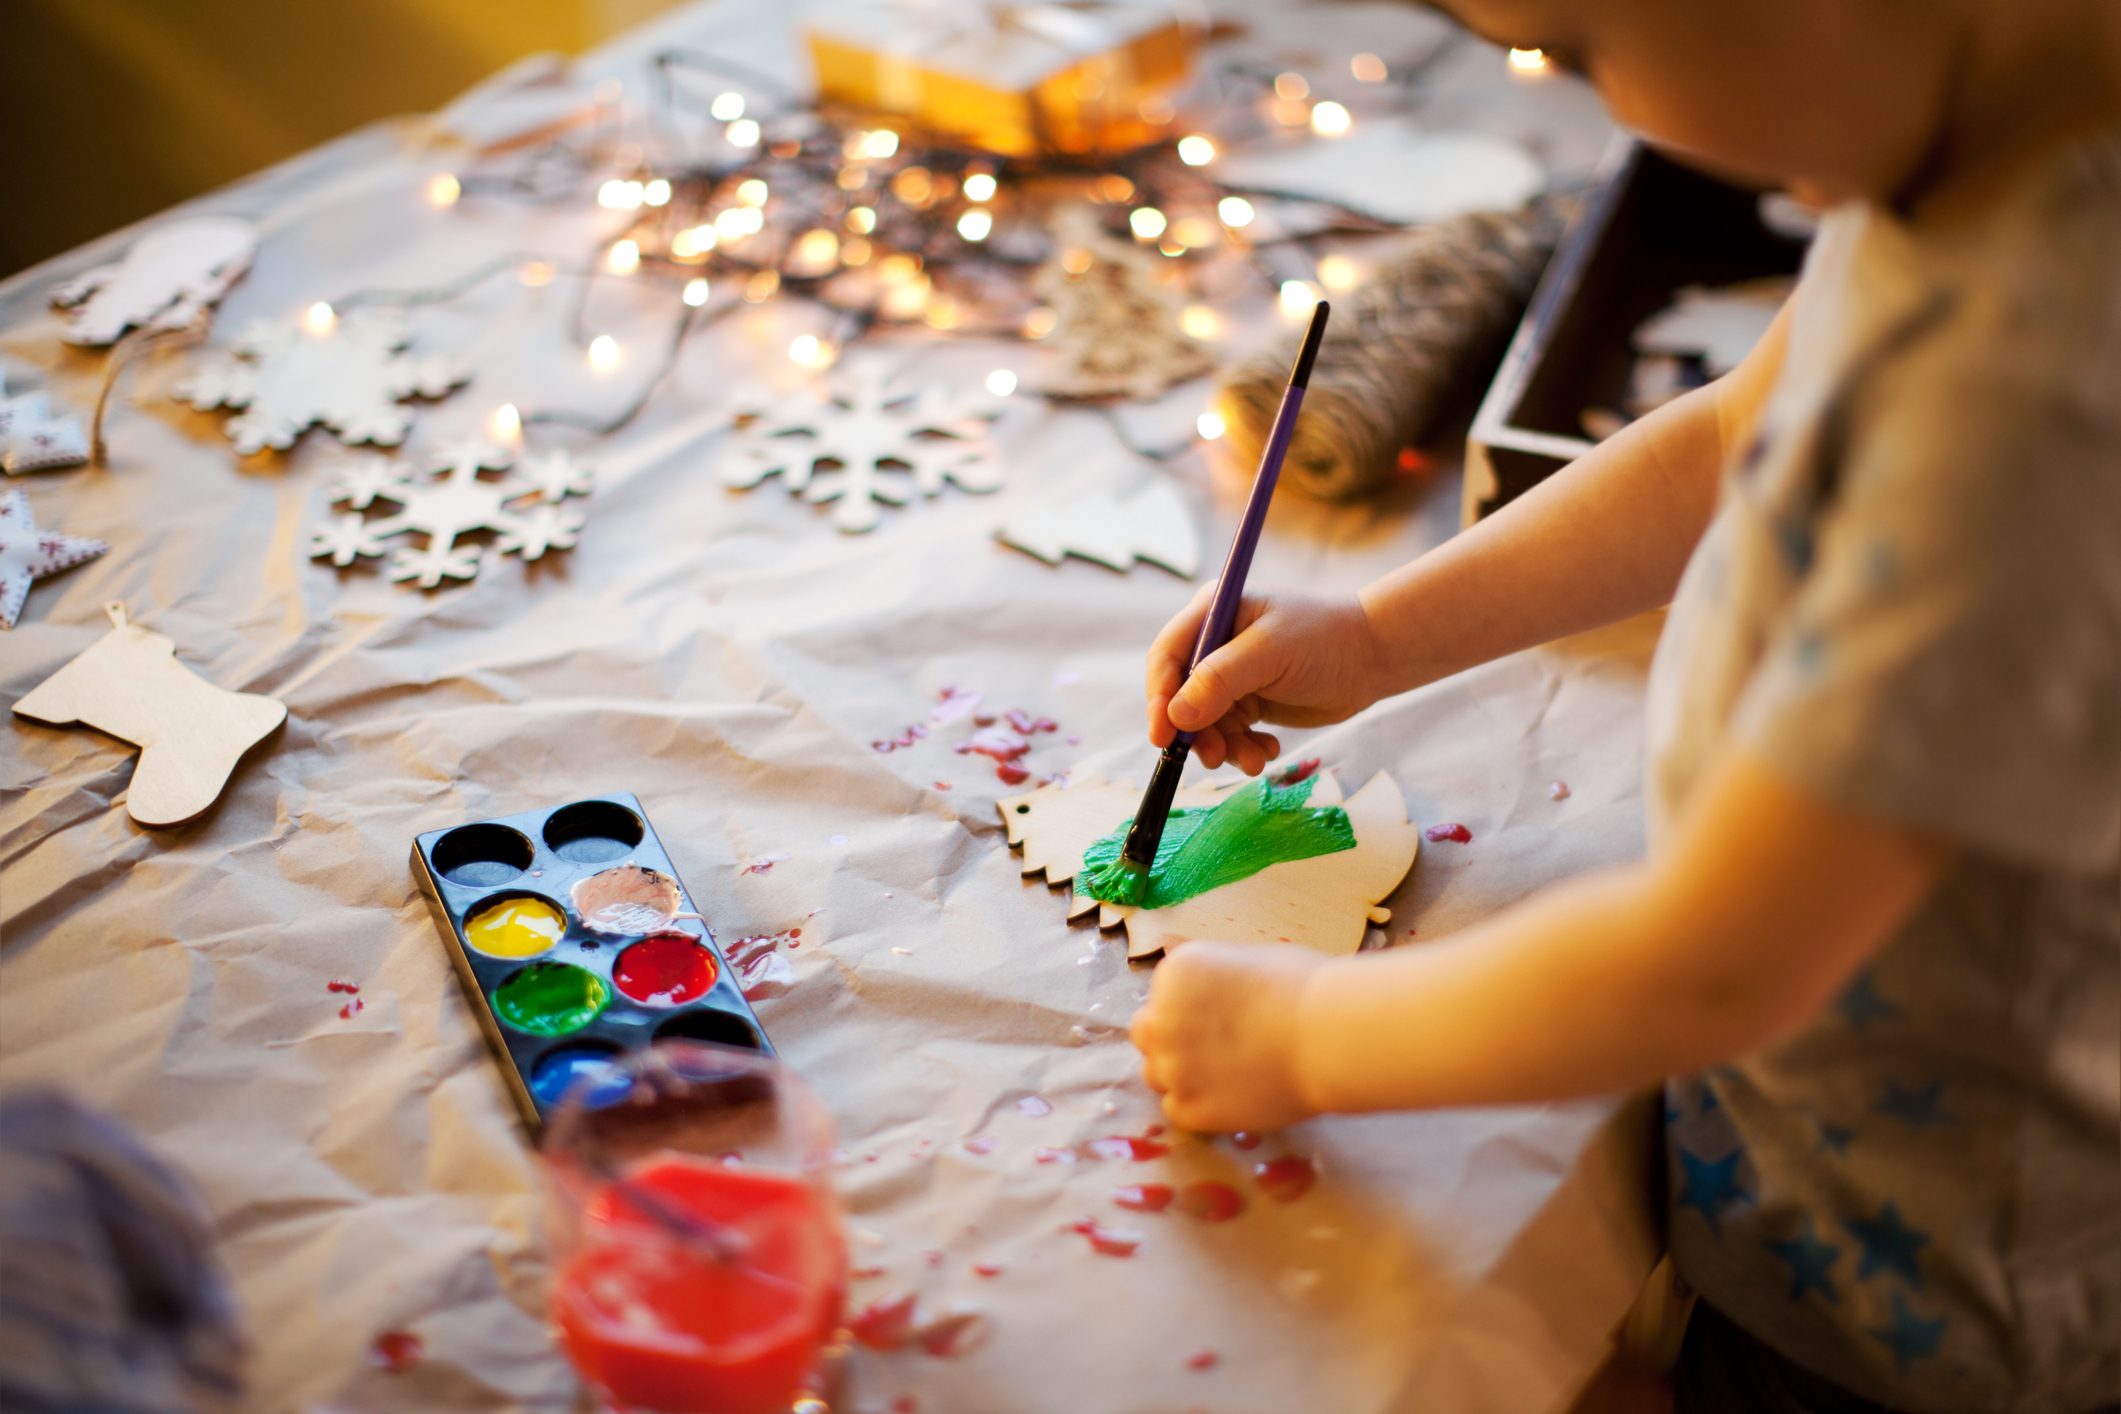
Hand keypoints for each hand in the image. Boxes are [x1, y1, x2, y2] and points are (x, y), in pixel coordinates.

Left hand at [1130, 941, 1329, 1132]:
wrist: (1328, 1035)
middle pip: (1147, 1034)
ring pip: (1157, 1075)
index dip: (1192, 1008)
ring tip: (1228, 1073)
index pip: (1164, 995)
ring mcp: (1172, 1067)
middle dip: (1173, 1039)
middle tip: (1215, 1047)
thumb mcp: (1247, 960)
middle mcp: (1161, 1019)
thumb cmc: (1304, 988)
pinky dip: (1199, 1106)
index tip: (1223, 1016)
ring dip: (1184, 1074)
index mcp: (1175, 974)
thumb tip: (1198, 978)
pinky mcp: (1189, 1108)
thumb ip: (1211, 978)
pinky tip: (1231, 1095)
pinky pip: (1176, 1109)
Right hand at [1145, 588, 1381, 773]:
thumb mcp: (1270, 653)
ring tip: (1253, 761)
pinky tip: (1268, 750)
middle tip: (1213, 757)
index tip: (1163, 736)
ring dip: (1224, 747)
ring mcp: (1230, 675)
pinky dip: (1244, 748)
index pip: (1167, 657)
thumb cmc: (1323, 640)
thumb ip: (1220, 680)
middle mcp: (1214, 644)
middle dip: (1196, 731)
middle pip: (1180, 696)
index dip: (1159, 697)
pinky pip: (1229, 734)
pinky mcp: (1248, 701)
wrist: (1371, 658)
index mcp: (1212, 614)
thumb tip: (1176, 717)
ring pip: (1205, 723)